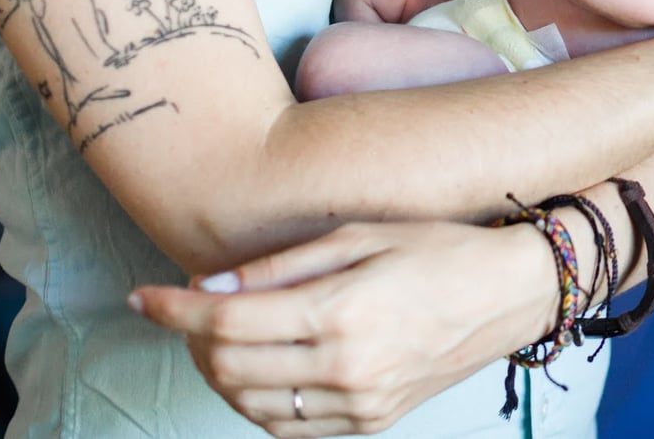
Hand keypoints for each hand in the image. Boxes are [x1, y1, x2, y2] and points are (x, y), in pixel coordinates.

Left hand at [130, 221, 555, 436]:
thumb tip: (208, 288)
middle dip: (192, 340)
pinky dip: (258, 403)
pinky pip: (290, 429)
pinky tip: (260, 370)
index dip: (173, 311)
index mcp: (342, 312)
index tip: (141, 296)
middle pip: (229, 369)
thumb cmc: (440, 248)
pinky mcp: (373, 422)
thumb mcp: (360, 234)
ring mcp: (361, 403)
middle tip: (190, 310)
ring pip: (252, 406)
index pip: (227, 322)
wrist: (512, 292)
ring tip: (221, 339)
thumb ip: (281, 265)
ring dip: (219, 374)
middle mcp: (347, 367)